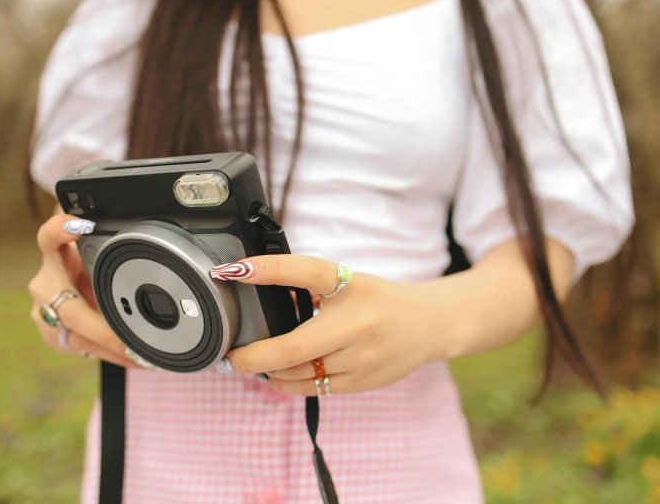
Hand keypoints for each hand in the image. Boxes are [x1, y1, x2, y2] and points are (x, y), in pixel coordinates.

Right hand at [27, 214, 140, 367]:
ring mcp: (47, 316)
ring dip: (114, 349)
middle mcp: (45, 286)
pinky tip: (138, 359)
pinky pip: (87, 349)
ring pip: (81, 338)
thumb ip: (104, 235)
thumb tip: (125, 221)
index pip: (49, 239)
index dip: (59, 231)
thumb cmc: (82, 261)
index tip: (78, 224)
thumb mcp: (91, 246)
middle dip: (104, 330)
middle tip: (130, 339)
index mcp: (53, 258)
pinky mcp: (57, 337)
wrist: (63, 282)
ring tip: (143, 355)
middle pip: (72, 312)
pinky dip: (115, 355)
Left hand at [215, 255, 457, 395]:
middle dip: (253, 357)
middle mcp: (356, 322)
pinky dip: (289, 383)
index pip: (305, 272)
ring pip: (299, 373)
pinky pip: (314, 389)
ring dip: (269, 371)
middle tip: (230, 357)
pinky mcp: (362, 382)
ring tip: (254, 363)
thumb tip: (259, 293)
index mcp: (350, 285)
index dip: (268, 270)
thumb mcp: (348, 282)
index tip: (232, 270)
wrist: (429, 325)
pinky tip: (279, 375)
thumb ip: (310, 289)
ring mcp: (360, 357)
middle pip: (293, 348)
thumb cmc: (379, 300)